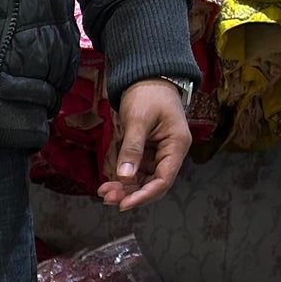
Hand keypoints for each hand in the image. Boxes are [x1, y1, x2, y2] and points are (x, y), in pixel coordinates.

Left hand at [98, 81, 191, 210]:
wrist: (146, 78)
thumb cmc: (148, 93)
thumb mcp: (138, 119)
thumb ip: (132, 148)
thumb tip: (124, 177)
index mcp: (177, 144)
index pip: (163, 180)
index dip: (144, 195)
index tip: (124, 204)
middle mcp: (171, 153)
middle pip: (153, 184)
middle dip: (130, 194)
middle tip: (107, 198)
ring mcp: (159, 154)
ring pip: (143, 181)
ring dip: (124, 189)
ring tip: (103, 192)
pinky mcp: (147, 154)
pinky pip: (136, 173)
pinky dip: (122, 180)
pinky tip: (107, 184)